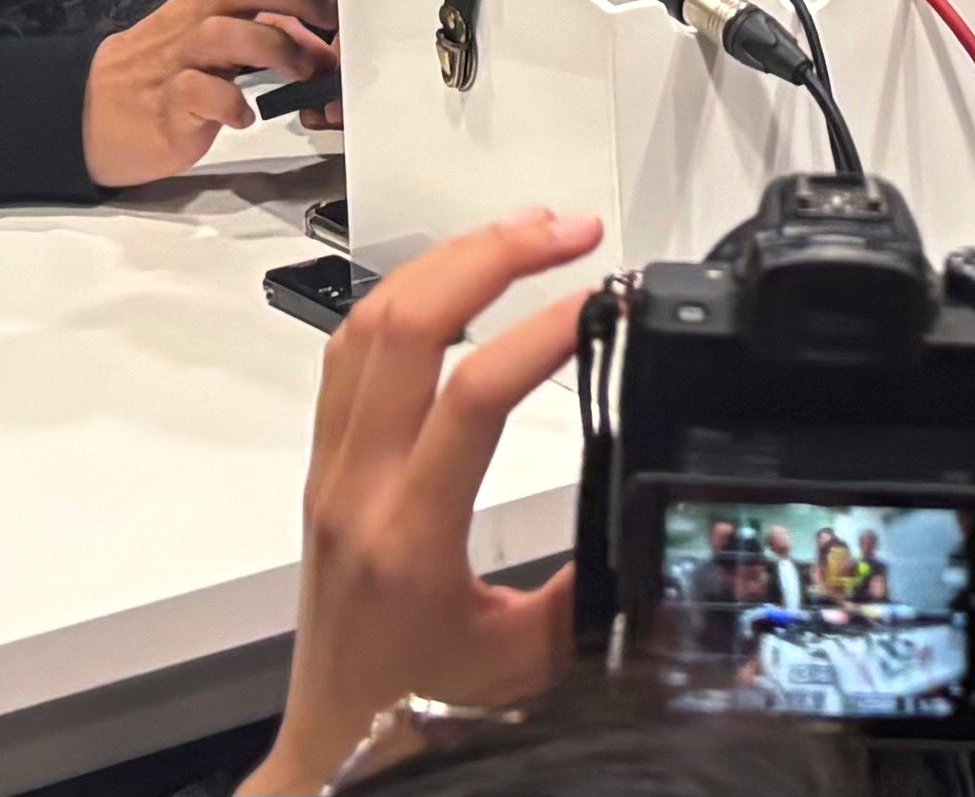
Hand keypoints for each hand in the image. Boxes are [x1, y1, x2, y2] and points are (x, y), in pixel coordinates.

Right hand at [84, 0, 340, 186]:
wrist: (94, 116)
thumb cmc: (166, 73)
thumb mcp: (221, 47)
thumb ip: (275, 38)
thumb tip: (330, 51)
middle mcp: (193, 22)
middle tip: (331, 19)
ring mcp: (178, 62)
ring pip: (220, 32)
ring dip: (273, 45)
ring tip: (301, 72)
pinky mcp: (168, 107)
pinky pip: (197, 93)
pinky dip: (230, 103)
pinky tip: (247, 115)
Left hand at [240, 208, 601, 796]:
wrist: (334, 747)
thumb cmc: (418, 714)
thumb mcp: (530, 665)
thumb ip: (590, 594)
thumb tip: (649, 520)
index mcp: (409, 539)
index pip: (470, 399)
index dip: (539, 332)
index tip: (603, 300)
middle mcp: (357, 488)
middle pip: (406, 324)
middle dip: (491, 254)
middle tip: (571, 230)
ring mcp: (331, 468)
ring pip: (367, 323)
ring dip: (447, 259)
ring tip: (526, 231)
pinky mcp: (325, 463)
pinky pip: (349, 351)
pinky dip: (406, 295)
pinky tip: (457, 278)